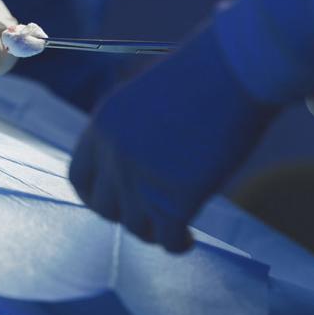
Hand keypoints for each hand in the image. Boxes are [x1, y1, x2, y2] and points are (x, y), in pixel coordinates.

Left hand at [69, 28, 277, 252]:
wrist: (234, 69)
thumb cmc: (202, 76)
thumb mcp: (146, 98)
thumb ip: (130, 134)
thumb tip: (134, 170)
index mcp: (102, 126)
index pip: (79, 177)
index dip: (95, 195)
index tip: (112, 204)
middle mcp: (112, 155)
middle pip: (104, 208)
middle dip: (125, 215)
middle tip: (149, 216)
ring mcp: (140, 179)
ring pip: (134, 227)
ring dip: (152, 231)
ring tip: (173, 228)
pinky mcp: (175, 198)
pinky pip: (166, 239)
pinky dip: (176, 244)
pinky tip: (187, 239)